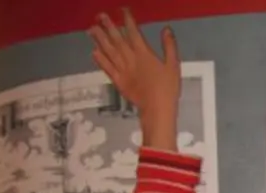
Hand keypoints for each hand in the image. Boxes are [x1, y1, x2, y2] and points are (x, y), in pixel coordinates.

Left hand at [88, 8, 179, 150]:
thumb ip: (169, 46)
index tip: (123, 11)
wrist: (157, 109)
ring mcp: (122, 70)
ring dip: (99, 40)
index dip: (128, 21)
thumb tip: (166, 29)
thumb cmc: (168, 88)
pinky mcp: (118, 81)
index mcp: (144, 54)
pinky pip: (107, 68)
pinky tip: (94, 52)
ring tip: (91, 29)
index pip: (134, 33)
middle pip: (117, 40)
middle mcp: (131, 59)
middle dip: (108, 26)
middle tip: (100, 15)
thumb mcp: (173, 65)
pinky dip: (100, 60)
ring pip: (109, 52)